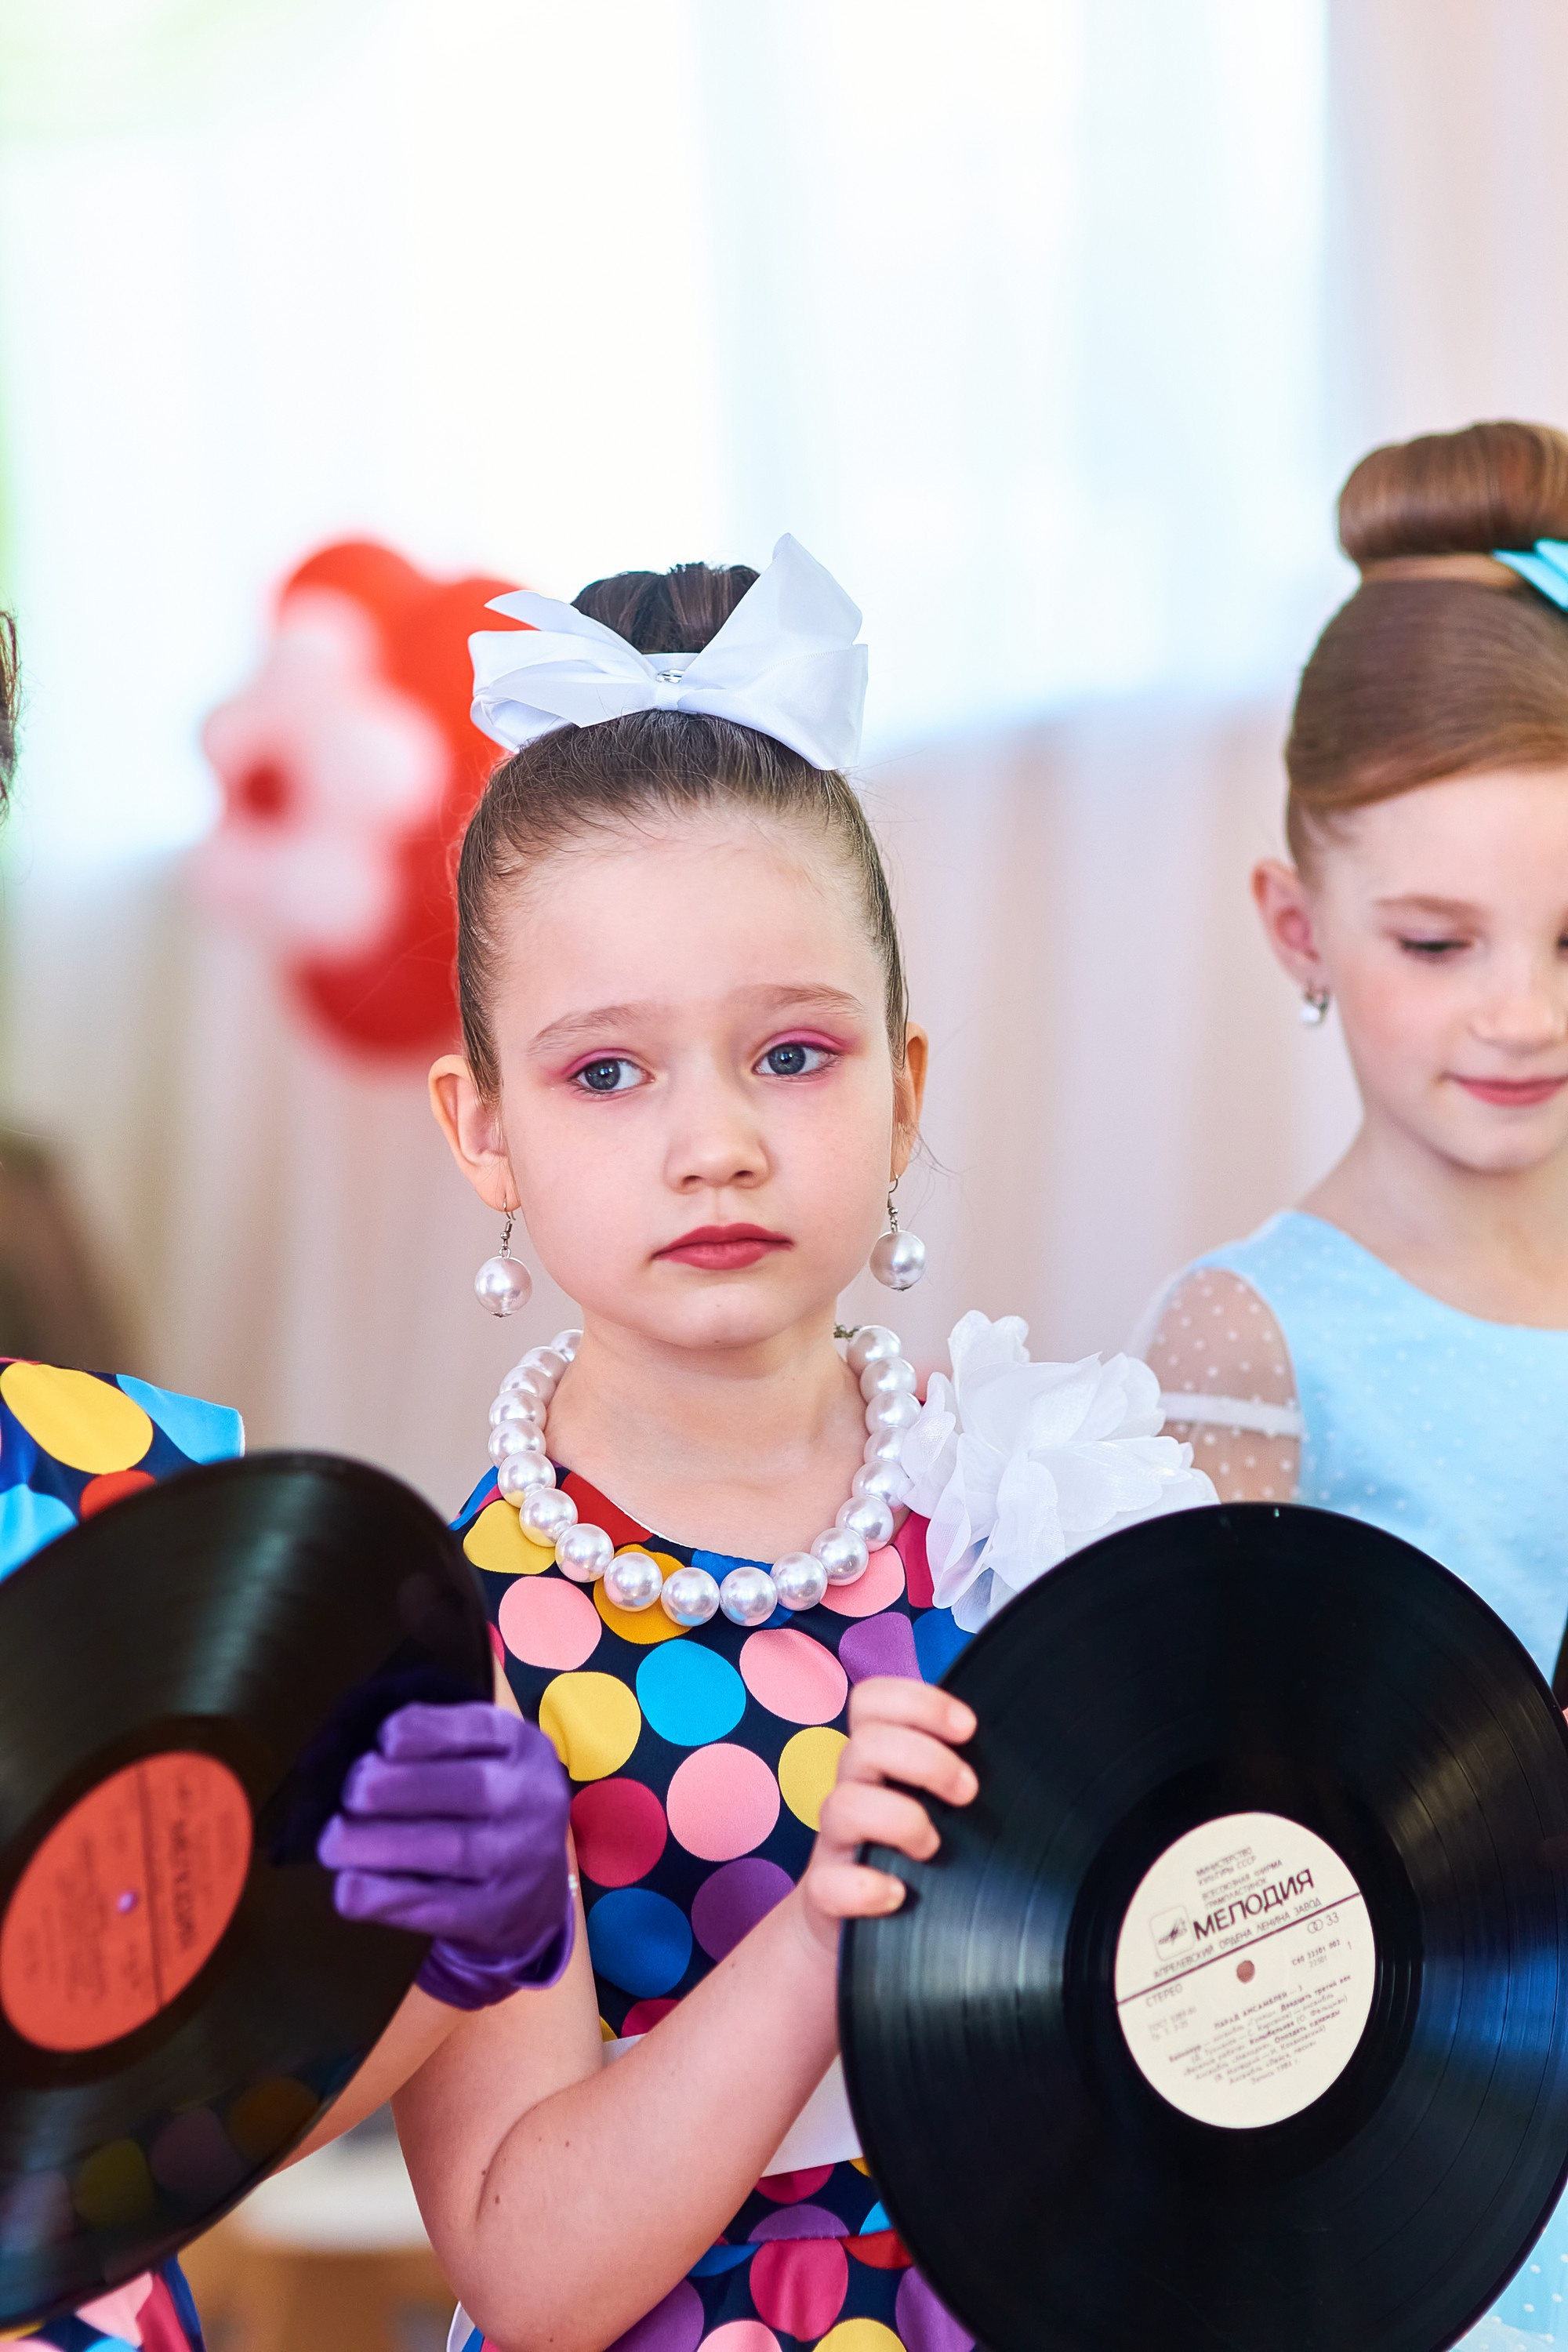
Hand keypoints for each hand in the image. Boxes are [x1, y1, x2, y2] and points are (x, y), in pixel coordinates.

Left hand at [317, 1701, 573, 2009]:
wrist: (539, 1886)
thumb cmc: (488, 1803)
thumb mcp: (483, 1755)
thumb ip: (437, 1742)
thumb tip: (363, 1754)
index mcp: (522, 1748)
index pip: (482, 1727)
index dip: (424, 1730)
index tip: (381, 1739)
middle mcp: (530, 1799)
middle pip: (468, 1788)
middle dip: (394, 1788)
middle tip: (348, 1794)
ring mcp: (519, 1860)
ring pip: (453, 1850)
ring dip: (379, 1846)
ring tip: (333, 1843)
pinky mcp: (497, 1913)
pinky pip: (439, 1907)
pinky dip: (385, 1897)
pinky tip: (348, 1888)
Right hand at [799, 1677, 976, 1952]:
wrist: (856, 1926)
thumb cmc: (913, 1853)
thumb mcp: (935, 1802)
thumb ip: (957, 1774)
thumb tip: (1029, 1754)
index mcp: (874, 1760)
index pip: (872, 1701)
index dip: (917, 1701)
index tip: (967, 1728)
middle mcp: (850, 1791)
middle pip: (864, 1744)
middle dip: (926, 1760)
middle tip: (967, 1791)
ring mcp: (835, 1843)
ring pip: (841, 1805)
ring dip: (899, 1820)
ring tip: (932, 1849)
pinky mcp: (825, 1895)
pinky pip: (826, 1885)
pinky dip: (865, 1888)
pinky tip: (898, 1895)